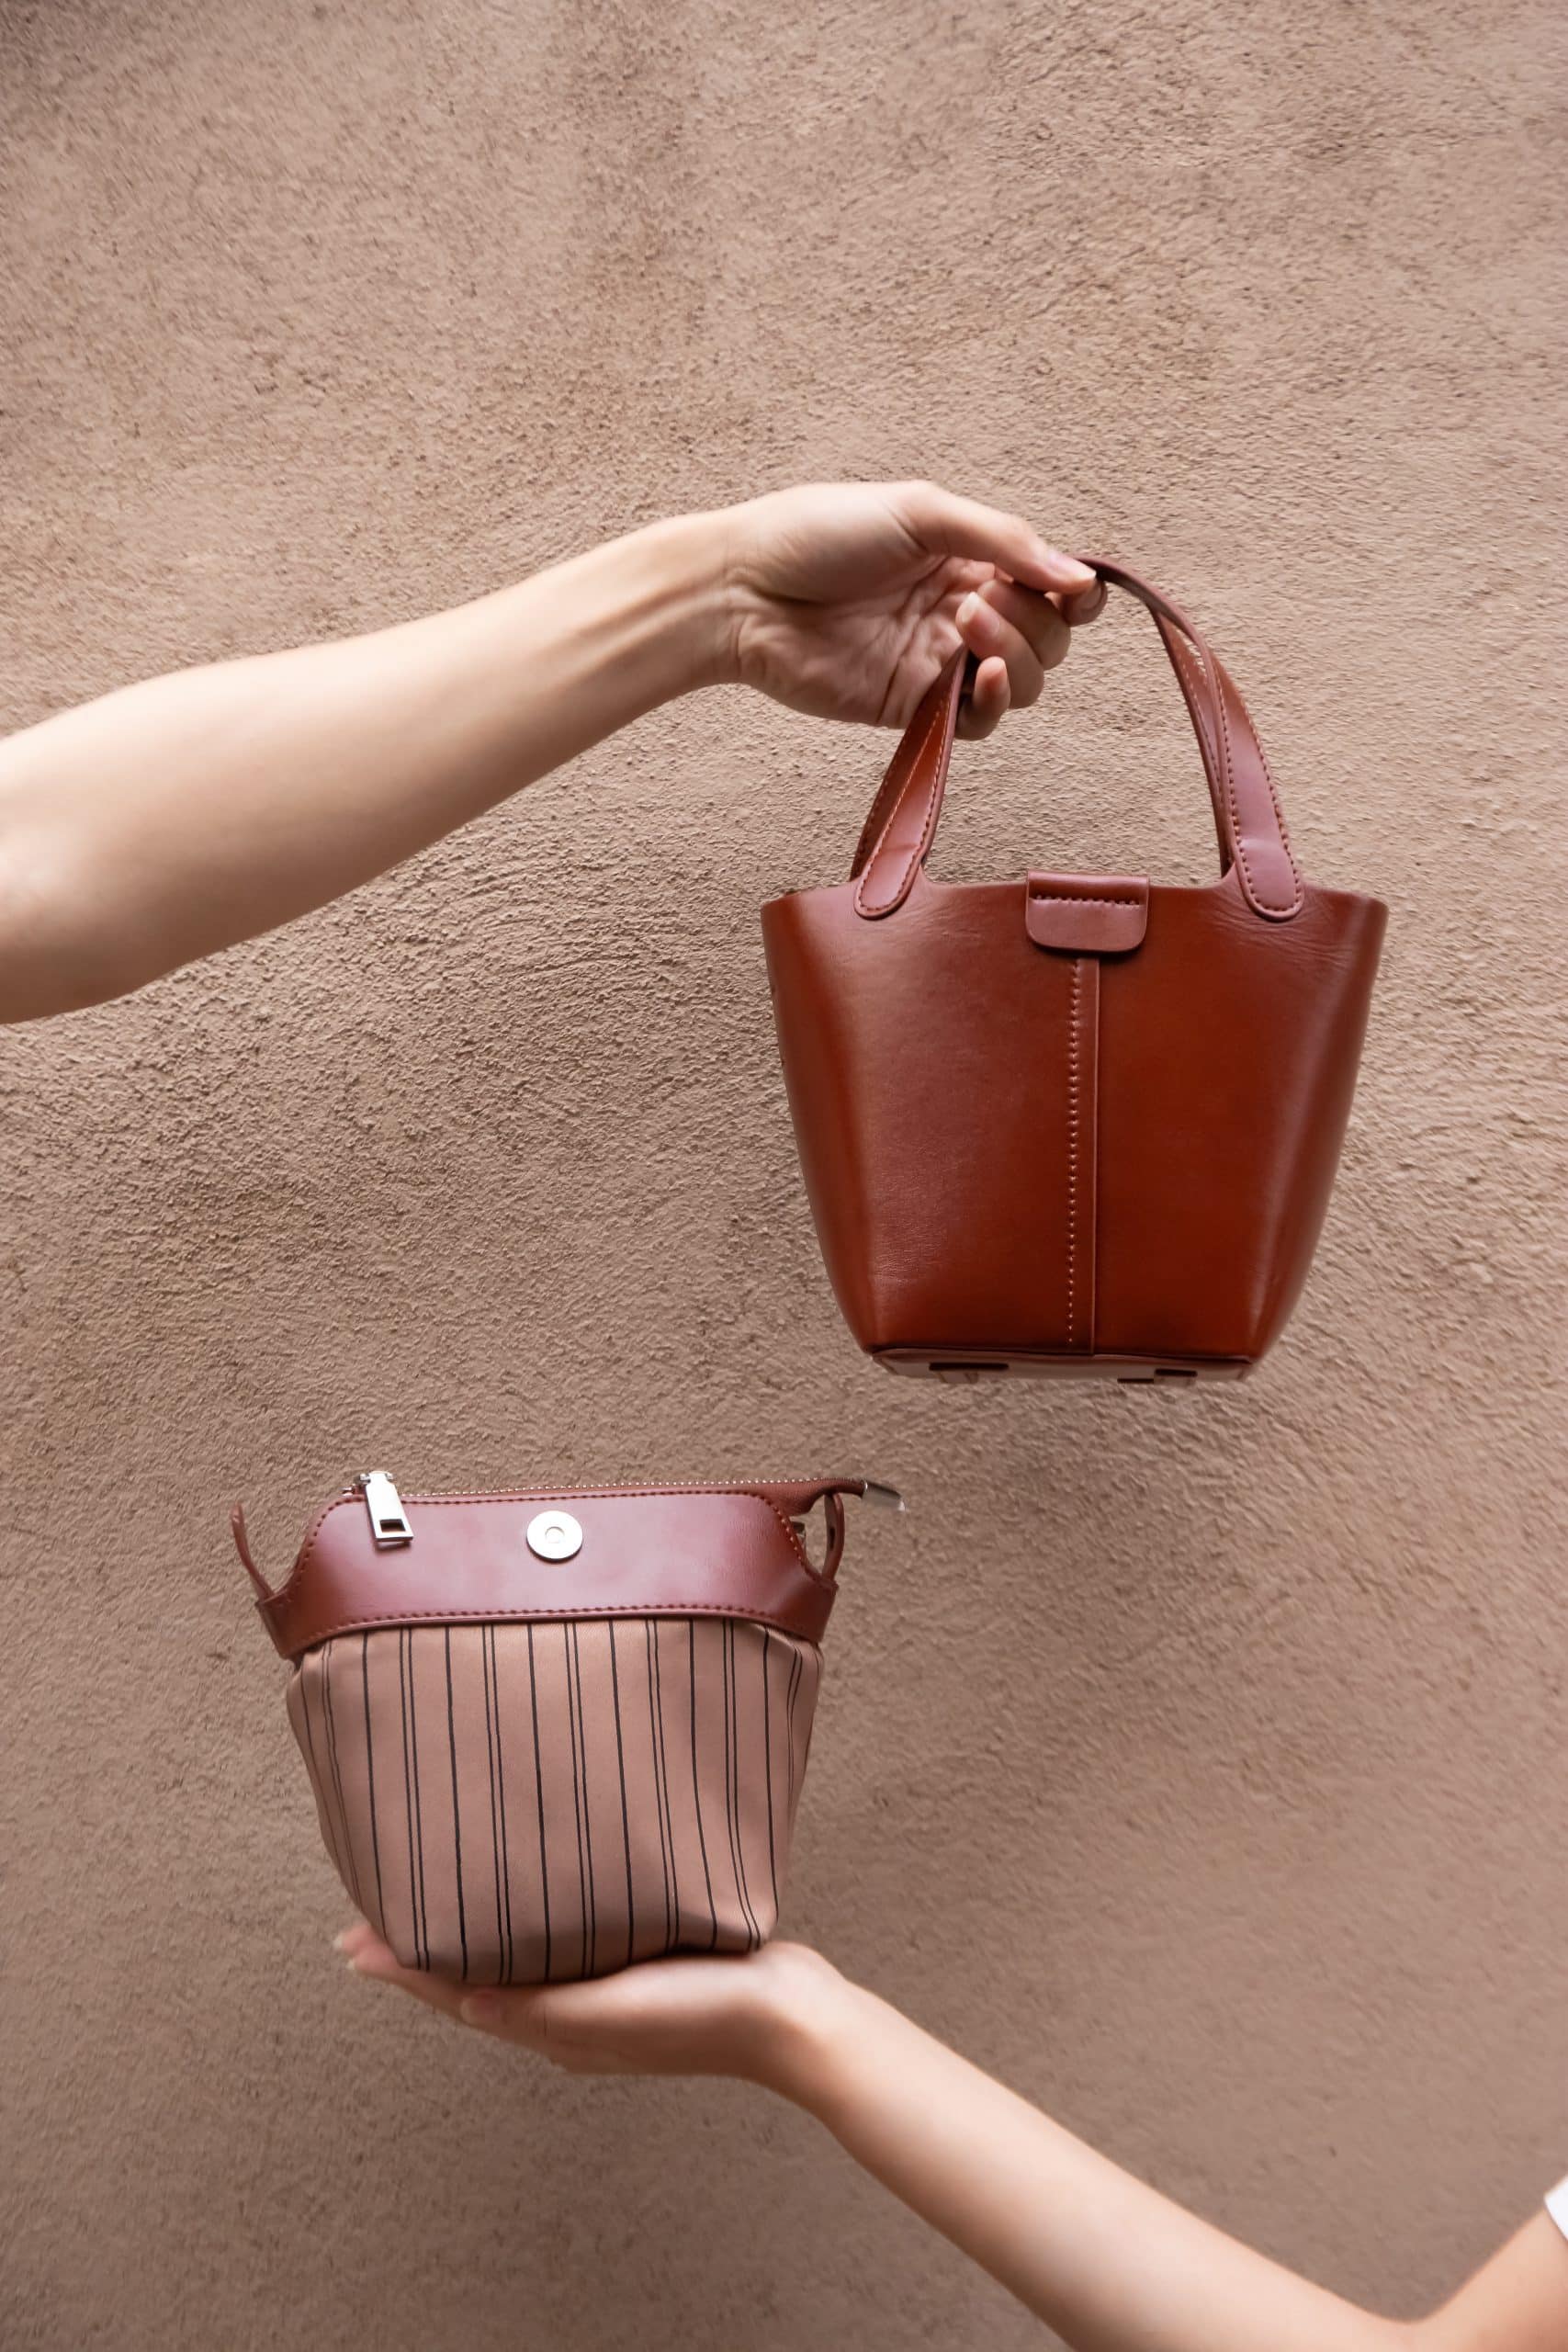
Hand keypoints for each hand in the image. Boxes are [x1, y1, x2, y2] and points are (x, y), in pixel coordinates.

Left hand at [336, 1920, 843, 2089]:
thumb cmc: (703, 2013)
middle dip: (425, 1952)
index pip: (459, 1995)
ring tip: (441, 1901)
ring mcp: (605, 1994)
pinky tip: (539, 1897)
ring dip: (473, 1937)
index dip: (404, 1969)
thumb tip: (461, 2000)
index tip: (351, 1941)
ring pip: (517, 1962)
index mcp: (555, 2030)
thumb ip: (541, 2009)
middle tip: (375, 1914)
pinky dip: (530, 1927)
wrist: (793, 2017)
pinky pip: (565, 1946)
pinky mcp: (640, 1967)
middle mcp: (570, 2017)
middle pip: (477, 1979)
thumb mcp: (612, 2013)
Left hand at [714, 479, 1104, 737]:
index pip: (1052, 585)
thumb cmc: (818, 534)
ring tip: (967, 622)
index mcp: (969, 557)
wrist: (744, 590)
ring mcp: (940, 662)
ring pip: (1024, 681)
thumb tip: (1080, 578)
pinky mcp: (914, 707)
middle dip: (1034, 618)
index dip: (1075, 592)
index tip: (1073, 591)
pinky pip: (980, 721)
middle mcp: (963, 611)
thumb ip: (1003, 541)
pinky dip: (995, 702)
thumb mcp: (920, 512)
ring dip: (1016, 652)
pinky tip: (982, 676)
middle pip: (1047, 637)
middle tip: (978, 598)